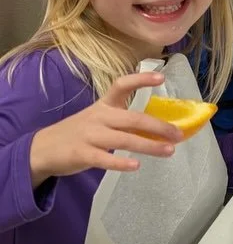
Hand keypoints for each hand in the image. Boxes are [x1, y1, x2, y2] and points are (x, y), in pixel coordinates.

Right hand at [29, 72, 182, 187]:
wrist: (42, 149)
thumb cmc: (80, 132)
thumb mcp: (99, 119)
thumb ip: (124, 120)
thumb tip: (160, 127)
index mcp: (104, 105)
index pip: (122, 85)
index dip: (141, 80)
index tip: (162, 77)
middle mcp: (98, 117)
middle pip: (133, 118)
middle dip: (158, 126)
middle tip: (179, 134)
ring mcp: (89, 135)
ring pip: (124, 139)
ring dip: (149, 145)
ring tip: (169, 151)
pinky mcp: (81, 154)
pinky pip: (104, 158)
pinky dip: (120, 162)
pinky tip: (136, 165)